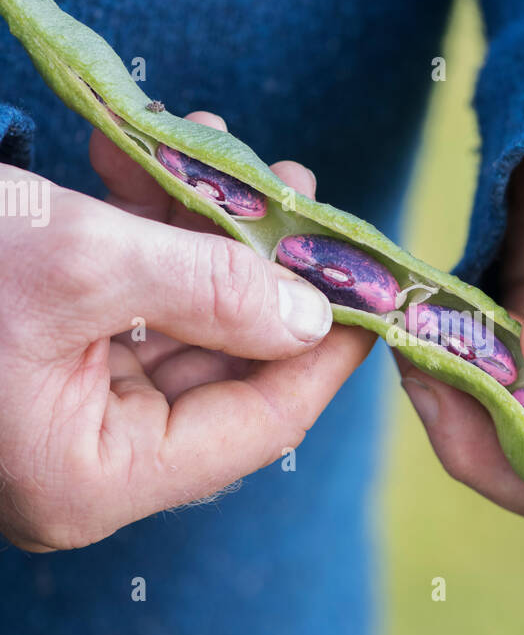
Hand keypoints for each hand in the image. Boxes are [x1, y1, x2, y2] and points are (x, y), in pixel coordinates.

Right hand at [0, 112, 371, 550]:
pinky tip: (151, 164)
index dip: (324, 356)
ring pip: (176, 328)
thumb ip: (208, 286)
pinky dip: (145, 238)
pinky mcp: (37, 362)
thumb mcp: (78, 259)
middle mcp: (82, 463)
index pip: (255, 427)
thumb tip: (309, 313)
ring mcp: (57, 415)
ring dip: (201, 238)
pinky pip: (123, 307)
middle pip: (221, 372)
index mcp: (91, 478)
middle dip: (259, 273)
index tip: (376, 291)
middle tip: (300, 196)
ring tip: (226, 156)